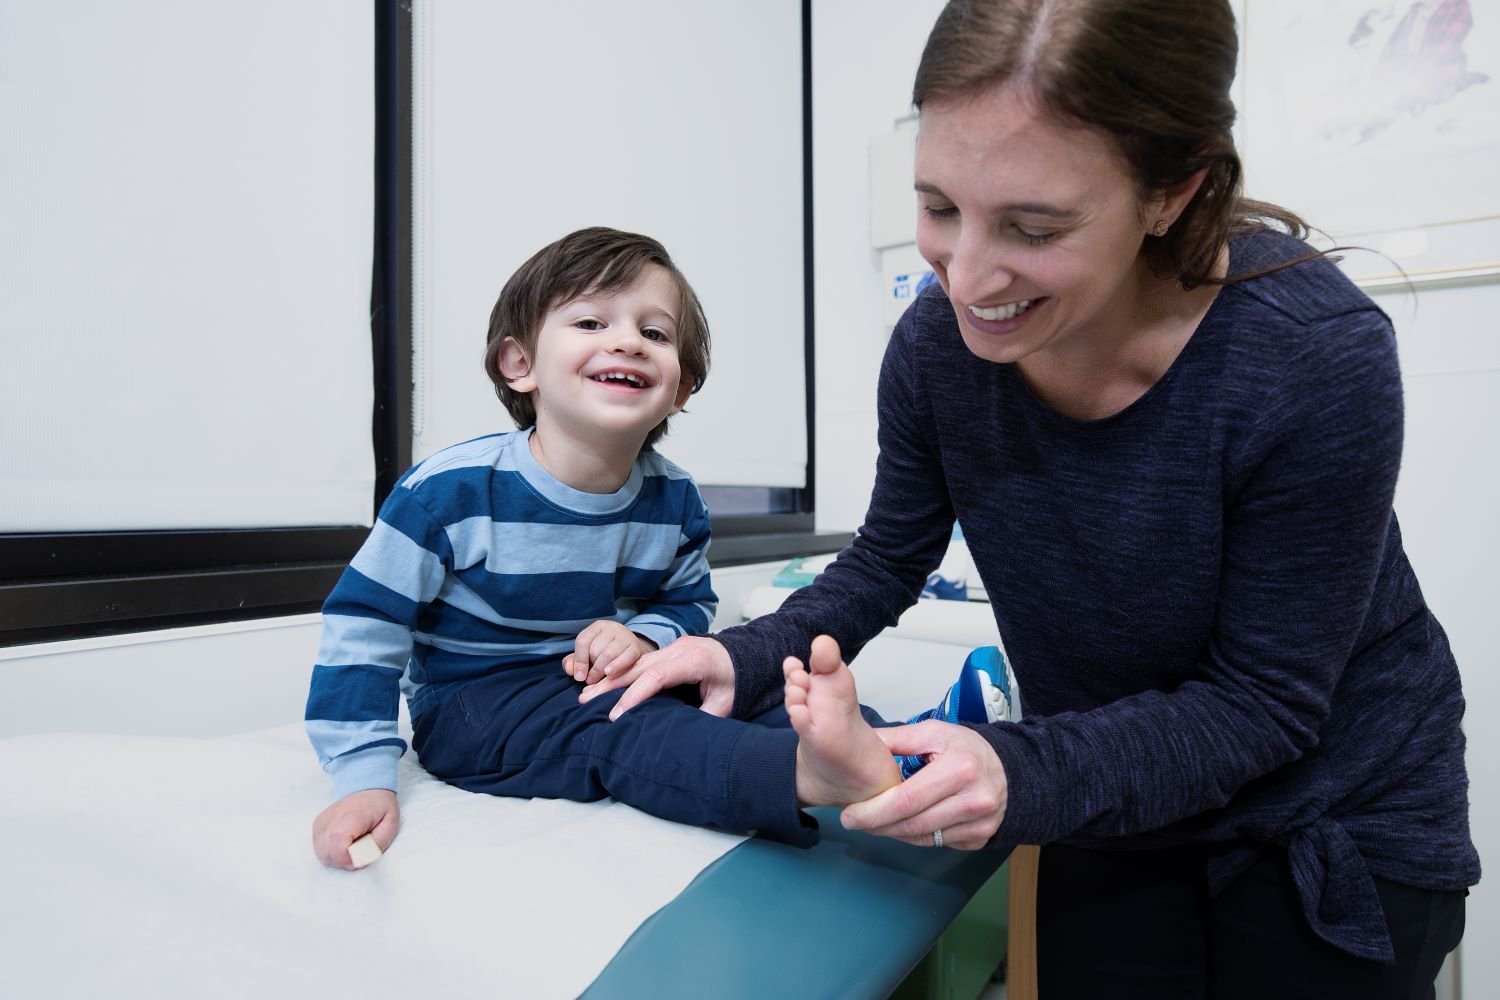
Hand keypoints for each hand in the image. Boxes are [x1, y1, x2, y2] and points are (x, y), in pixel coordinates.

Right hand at [312, 788, 399, 869]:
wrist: (367, 786)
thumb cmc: (380, 805)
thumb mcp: (390, 824)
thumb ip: (377, 845)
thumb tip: (361, 861)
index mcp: (349, 819)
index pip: (339, 850)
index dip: (351, 859)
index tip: (364, 850)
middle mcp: (330, 821)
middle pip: (329, 856)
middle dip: (346, 860)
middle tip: (361, 847)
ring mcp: (321, 824)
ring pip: (322, 855)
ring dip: (338, 857)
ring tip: (353, 844)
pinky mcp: (317, 826)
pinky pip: (320, 848)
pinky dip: (332, 851)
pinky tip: (345, 841)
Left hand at [561, 620, 656, 684]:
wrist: (632, 653)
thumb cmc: (605, 656)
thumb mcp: (587, 656)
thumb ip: (574, 662)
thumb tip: (571, 671)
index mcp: (597, 627)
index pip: (583, 641)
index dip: (579, 661)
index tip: (579, 677)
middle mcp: (612, 628)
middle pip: (595, 649)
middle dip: (592, 667)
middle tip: (591, 680)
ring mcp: (625, 636)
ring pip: (608, 654)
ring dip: (601, 670)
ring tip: (598, 680)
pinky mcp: (636, 647)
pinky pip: (626, 658)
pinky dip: (616, 667)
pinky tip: (609, 674)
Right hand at [579, 634, 735, 720]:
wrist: (747, 654)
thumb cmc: (737, 680)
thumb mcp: (726, 703)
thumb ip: (704, 718)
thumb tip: (681, 738)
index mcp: (694, 660)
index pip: (658, 676)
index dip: (635, 694)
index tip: (617, 713)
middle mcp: (680, 649)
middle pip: (640, 666)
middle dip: (612, 683)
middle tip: (586, 699)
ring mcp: (673, 646)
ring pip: (637, 662)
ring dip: (613, 677)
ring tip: (588, 692)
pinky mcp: (669, 650)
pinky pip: (642, 661)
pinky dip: (623, 672)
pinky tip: (605, 683)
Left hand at [839, 720, 1007, 850]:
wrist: (1010, 772)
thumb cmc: (968, 750)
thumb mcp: (935, 733)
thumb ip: (897, 739)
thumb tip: (860, 742)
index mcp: (959, 769)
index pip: (907, 800)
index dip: (874, 811)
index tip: (850, 813)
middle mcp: (973, 801)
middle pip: (912, 824)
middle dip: (876, 825)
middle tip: (853, 820)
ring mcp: (978, 824)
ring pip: (921, 839)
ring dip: (892, 832)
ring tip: (873, 821)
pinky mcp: (978, 839)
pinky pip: (935, 843)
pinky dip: (913, 836)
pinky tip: (900, 825)